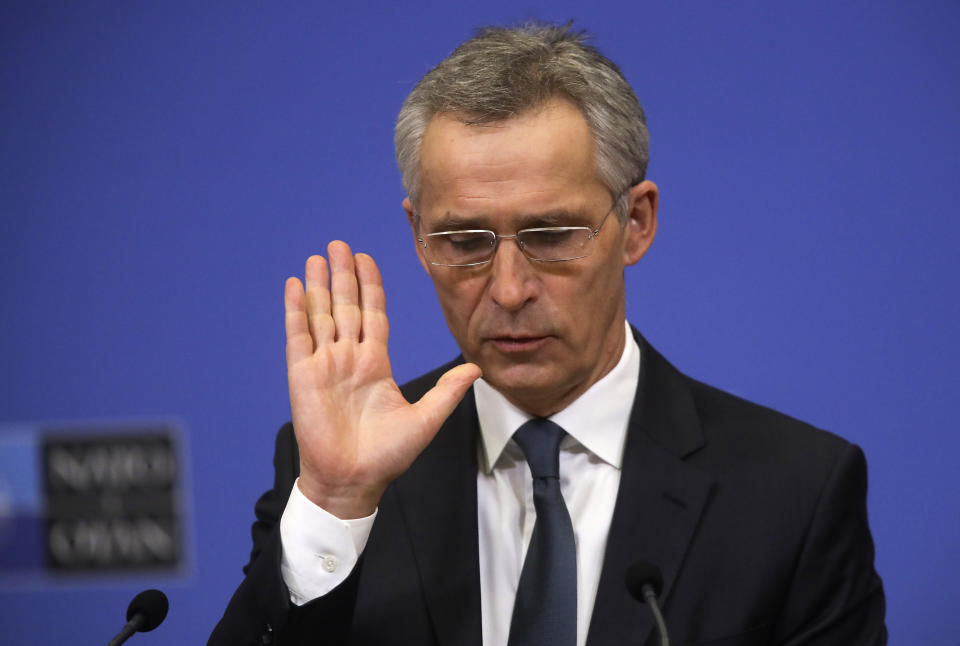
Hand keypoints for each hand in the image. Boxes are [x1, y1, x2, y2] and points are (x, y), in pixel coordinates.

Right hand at [284, 241, 480, 518]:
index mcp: (375, 364)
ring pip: (321, 314)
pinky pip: (298, 335)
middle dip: (344, 276)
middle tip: (339, 244)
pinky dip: (296, 310)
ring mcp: (324, 364)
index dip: (370, 287)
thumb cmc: (387, 456)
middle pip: (346, 306)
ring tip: (317, 257)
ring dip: (319, 285)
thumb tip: (476, 368)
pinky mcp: (302, 375)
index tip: (367, 259)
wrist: (352, 481)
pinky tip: (294, 285)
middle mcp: (349, 358)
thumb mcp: (425, 419)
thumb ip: (447, 391)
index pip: (373, 315)